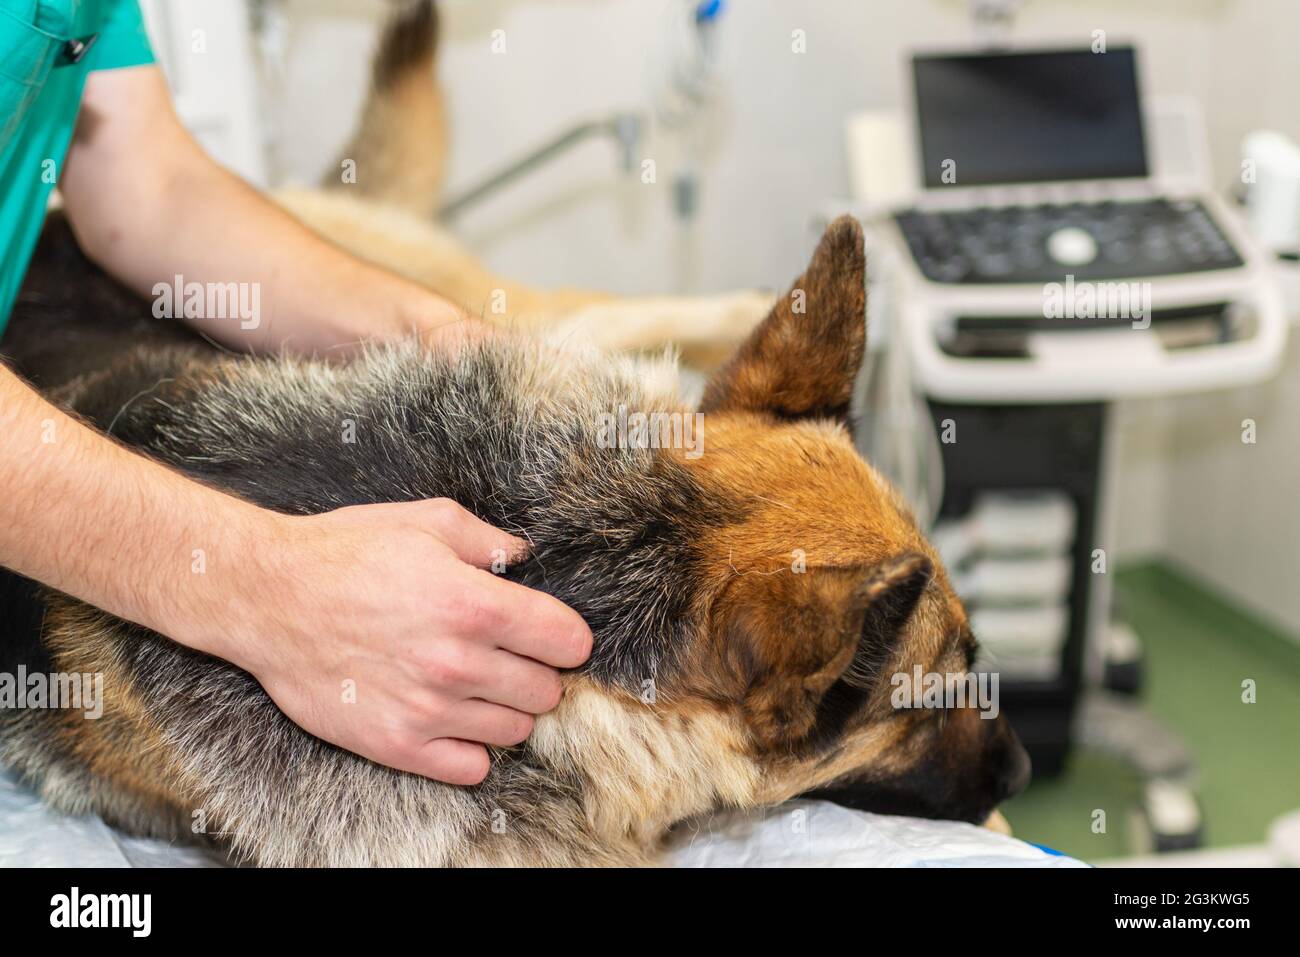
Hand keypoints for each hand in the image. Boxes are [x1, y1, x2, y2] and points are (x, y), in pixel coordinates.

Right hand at [180, 498, 591, 784]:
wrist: (268, 598)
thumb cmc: (346, 553)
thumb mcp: (426, 521)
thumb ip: (490, 540)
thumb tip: (527, 557)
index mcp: (474, 604)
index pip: (567, 641)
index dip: (567, 636)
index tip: (552, 634)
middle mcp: (458, 662)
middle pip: (546, 691)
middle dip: (537, 672)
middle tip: (508, 656)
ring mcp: (428, 710)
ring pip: (514, 731)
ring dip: (506, 709)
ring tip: (476, 684)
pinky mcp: (397, 745)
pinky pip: (472, 769)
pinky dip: (472, 748)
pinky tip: (453, 718)